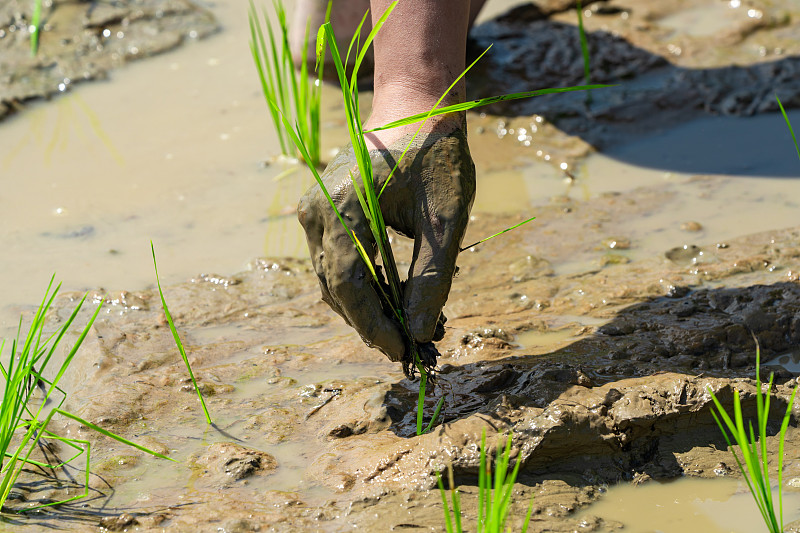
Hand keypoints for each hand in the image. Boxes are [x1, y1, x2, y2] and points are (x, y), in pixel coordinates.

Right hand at [297, 127, 475, 363]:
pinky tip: (392, 299)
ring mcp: (314, 211)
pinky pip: (335, 262)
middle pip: (336, 287)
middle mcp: (318, 211)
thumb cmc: (435, 157)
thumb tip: (418, 330)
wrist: (416, 111)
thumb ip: (431, 276)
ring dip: (365, 308)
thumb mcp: (444, 218)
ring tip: (406, 327)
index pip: (349, 284)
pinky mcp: (321, 213)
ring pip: (332, 280)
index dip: (373, 325)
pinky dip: (361, 286)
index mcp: (344, 207)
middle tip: (410, 345)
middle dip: (371, 322)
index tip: (403, 350)